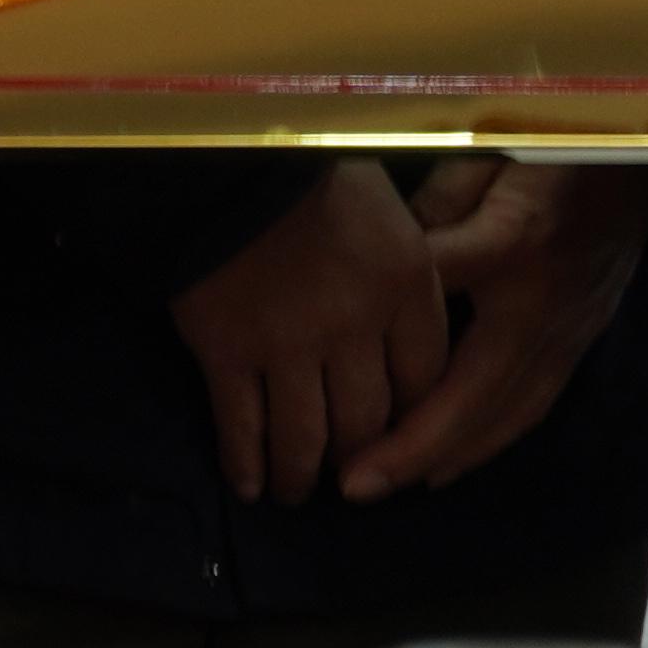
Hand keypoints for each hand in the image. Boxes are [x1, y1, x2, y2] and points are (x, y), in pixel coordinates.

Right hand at [169, 159, 457, 503]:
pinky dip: (245, 465)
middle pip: (368, 423)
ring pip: (306, 441)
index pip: (426, 380)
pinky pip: (242, 430)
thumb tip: (409, 341)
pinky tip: (248, 484)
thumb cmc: (312, 173)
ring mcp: (288, 345)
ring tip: (295, 491)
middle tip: (346, 473)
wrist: (221, 156)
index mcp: (405, 284)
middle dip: (358, 458)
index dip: (413, 418)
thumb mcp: (387, 212)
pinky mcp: (228, 354)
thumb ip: (406, 277)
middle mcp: (355, 325)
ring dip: (302, 478)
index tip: (398, 432)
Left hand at [341, 160, 647, 498]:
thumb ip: (433, 205)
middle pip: (472, 398)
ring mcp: (568, 332)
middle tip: (355, 487)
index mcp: (510, 250)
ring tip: (393, 485)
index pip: (435, 330)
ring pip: (506, 415)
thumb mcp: (484, 152)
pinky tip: (457, 460)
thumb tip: (382, 255)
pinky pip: (533, 406)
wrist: (645, 153)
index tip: (340, 406)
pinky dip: (490, 439)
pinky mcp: (582, 340)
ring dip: (449, 456)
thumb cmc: (553, 146)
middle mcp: (541, 309)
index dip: (384, 370)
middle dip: (412, 451)